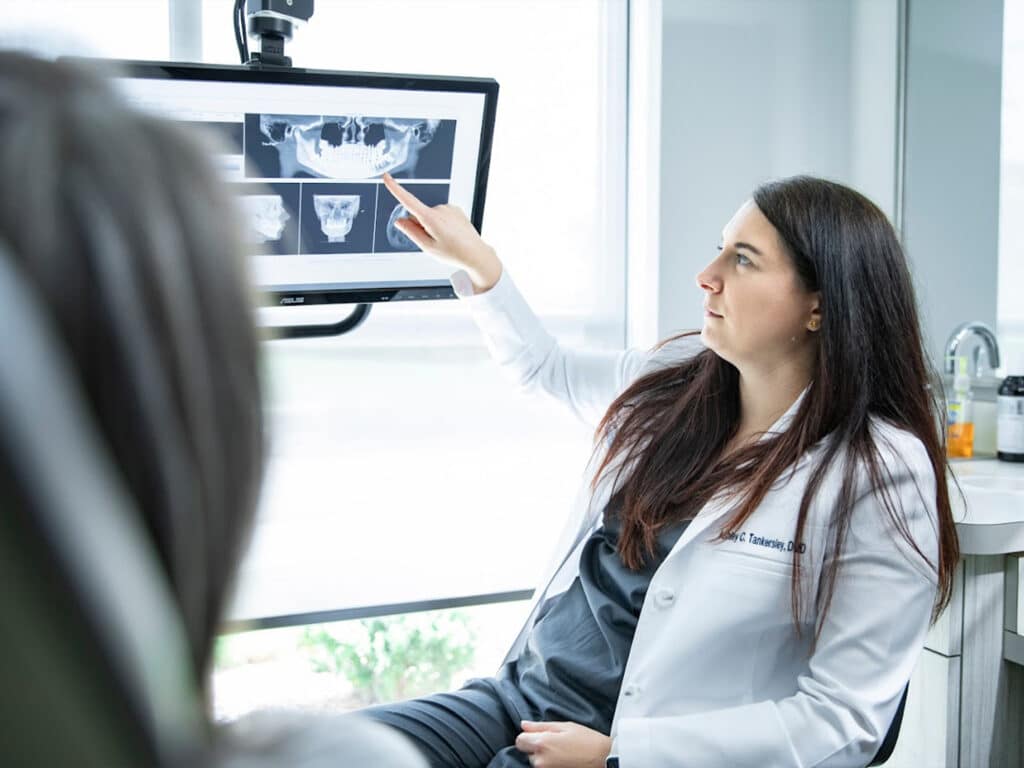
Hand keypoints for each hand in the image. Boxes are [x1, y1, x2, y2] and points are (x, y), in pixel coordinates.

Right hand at [381, 172, 501, 291]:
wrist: (476, 254)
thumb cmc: (453, 253)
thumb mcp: (427, 247)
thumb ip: (411, 232)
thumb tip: (399, 221)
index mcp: (431, 218)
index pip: (408, 201)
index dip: (395, 189)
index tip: (387, 177)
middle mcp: (440, 209)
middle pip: (419, 215)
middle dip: (421, 226)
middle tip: (434, 241)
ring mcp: (449, 208)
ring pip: (430, 215)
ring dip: (433, 226)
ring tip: (446, 240)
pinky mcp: (456, 209)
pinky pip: (441, 215)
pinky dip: (442, 223)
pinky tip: (452, 234)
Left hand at [514, 720, 611, 767]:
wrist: (604, 759)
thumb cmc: (587, 740)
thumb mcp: (564, 726)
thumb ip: (540, 726)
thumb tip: (524, 725)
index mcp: (542, 743)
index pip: (519, 740)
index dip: (528, 736)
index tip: (538, 735)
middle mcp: (540, 761)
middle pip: (528, 752)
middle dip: (537, 747)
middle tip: (556, 743)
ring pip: (536, 762)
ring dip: (544, 757)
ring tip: (562, 751)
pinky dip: (550, 764)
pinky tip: (563, 759)